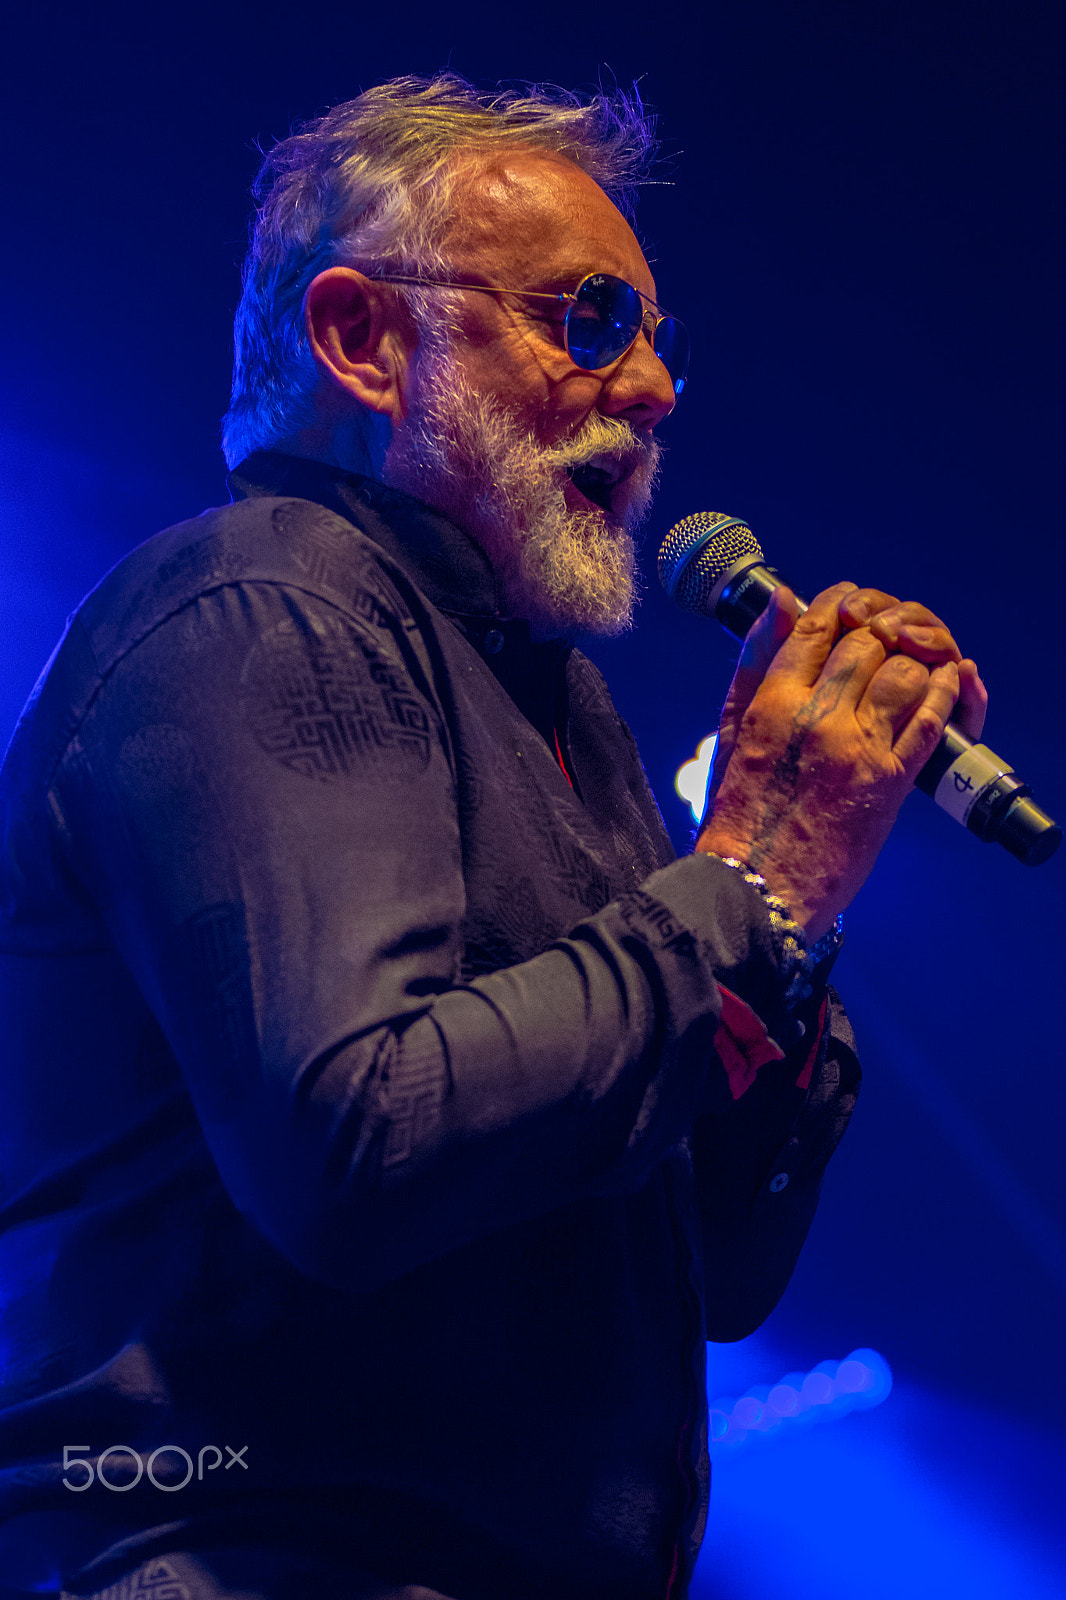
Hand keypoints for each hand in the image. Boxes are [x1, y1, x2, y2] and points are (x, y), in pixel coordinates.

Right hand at [697, 582, 987, 939]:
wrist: (755, 886)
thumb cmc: (738, 815)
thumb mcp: (730, 731)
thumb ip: (751, 664)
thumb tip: (779, 599)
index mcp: (771, 702)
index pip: (817, 625)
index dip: (841, 603)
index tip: (851, 603)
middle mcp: (816, 716)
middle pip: (867, 641)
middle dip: (882, 631)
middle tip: (888, 636)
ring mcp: (856, 747)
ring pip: (903, 671)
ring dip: (915, 659)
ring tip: (914, 662)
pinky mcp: (889, 780)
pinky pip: (929, 719)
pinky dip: (945, 693)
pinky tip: (947, 683)